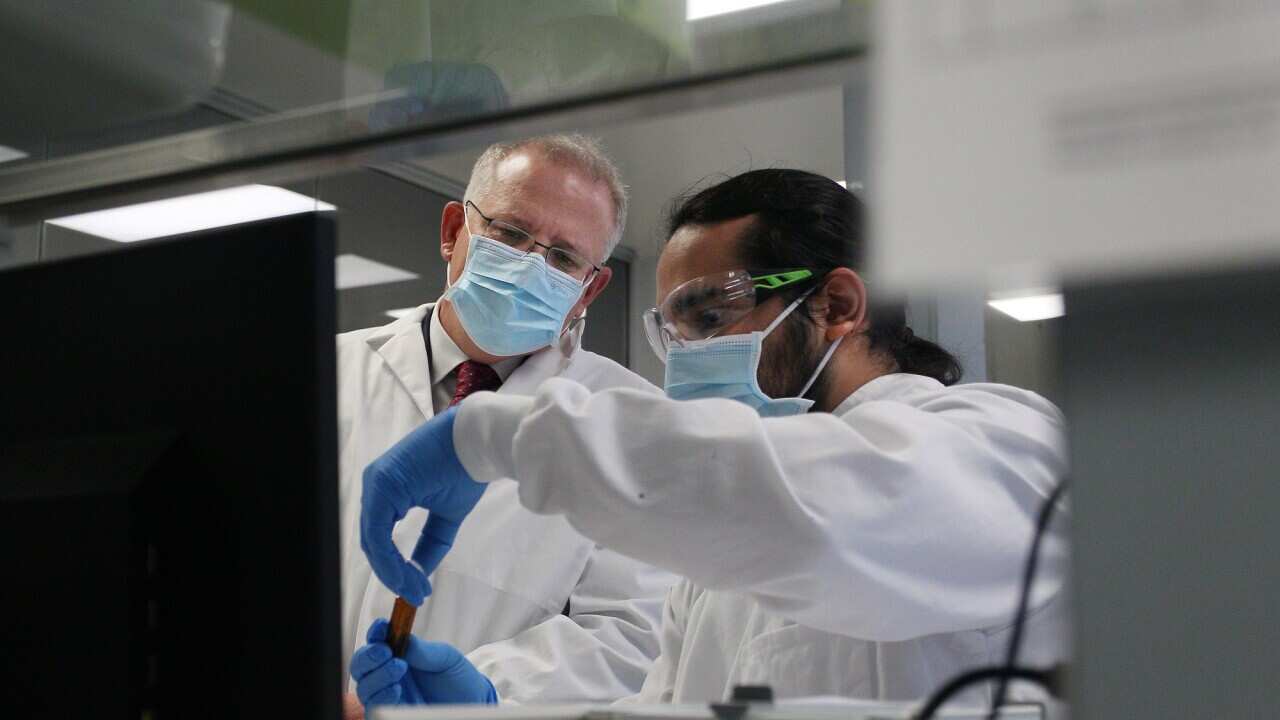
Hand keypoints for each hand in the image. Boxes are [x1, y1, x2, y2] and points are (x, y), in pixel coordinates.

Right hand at [350, 619, 497, 706]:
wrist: (472, 702)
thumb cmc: (457, 679)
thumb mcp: (446, 658)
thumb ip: (424, 650)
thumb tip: (404, 640)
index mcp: (398, 655)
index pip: (376, 641)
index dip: (376, 632)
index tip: (383, 626)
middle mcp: (388, 675)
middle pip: (361, 665)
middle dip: (369, 655)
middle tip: (386, 651)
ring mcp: (388, 695)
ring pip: (364, 686)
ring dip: (377, 675)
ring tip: (399, 668)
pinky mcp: (391, 714)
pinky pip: (374, 708)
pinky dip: (381, 697)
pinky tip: (396, 690)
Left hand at [360, 406, 486, 603]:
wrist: (478, 441)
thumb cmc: (465, 470)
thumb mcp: (446, 517)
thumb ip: (429, 544)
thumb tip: (419, 576)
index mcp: (386, 490)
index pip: (380, 537)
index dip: (395, 568)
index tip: (417, 590)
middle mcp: (374, 485)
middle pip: (373, 541)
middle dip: (394, 574)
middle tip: (416, 594)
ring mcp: (375, 484)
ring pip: (374, 541)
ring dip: (393, 571)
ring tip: (416, 589)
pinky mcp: (381, 487)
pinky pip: (379, 533)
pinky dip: (391, 560)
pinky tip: (410, 575)